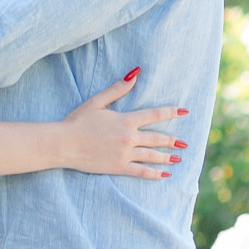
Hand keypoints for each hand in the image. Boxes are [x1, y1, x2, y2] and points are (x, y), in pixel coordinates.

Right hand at [58, 72, 187, 179]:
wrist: (63, 144)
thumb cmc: (77, 121)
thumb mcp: (97, 101)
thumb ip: (118, 89)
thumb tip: (135, 74)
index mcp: (126, 120)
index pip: (155, 115)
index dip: (171, 112)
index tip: (185, 112)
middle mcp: (129, 137)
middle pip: (157, 138)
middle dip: (172, 140)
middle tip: (184, 143)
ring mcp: (125, 154)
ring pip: (152, 156)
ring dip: (167, 157)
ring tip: (178, 158)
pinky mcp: (118, 167)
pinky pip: (141, 172)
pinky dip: (154, 174)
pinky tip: (164, 175)